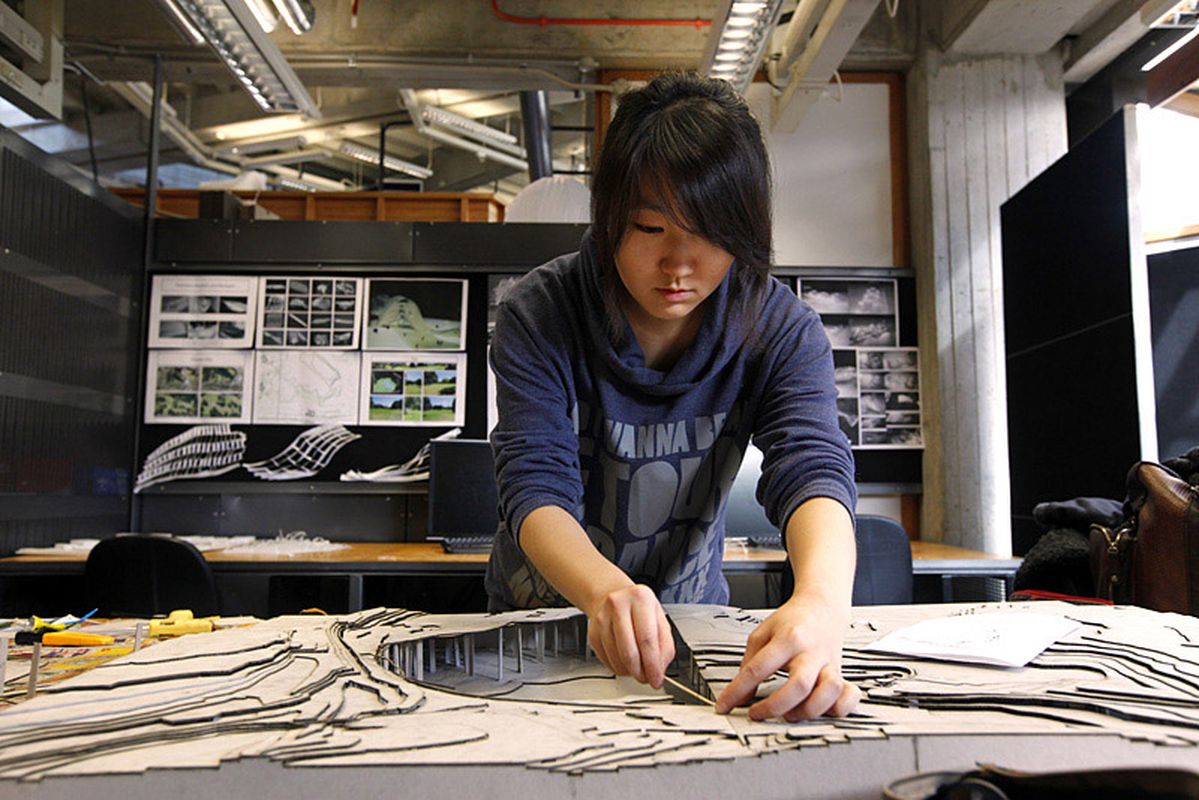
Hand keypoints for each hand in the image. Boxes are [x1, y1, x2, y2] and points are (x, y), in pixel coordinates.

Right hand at [585, 584, 674, 688]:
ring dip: (630, 671)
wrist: (614, 596)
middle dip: (640, 672)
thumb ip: (665, 645)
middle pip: (629, 651)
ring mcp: (602, 619)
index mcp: (640, 598)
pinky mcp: (593, 633)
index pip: (647, 639)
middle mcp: (618, 605)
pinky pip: (606, 660)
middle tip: (647, 678)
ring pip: (617, 659)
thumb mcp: (660, 619)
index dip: (653, 665)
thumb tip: (659, 669)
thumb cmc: (639, 609)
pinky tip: (626, 662)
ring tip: (638, 668)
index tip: (657, 679)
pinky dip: (619, 668)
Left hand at [714, 598, 858, 720]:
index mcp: (788, 638)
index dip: (737, 691)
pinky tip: (821, 711)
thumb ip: (750, 663)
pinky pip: (848, 696)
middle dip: (774, 706)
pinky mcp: (841, 674)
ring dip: (806, 711)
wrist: (822, 608)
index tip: (724, 705)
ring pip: (827, 692)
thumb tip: (740, 695)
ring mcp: (829, 664)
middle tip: (756, 713)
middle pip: (798, 685)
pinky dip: (838, 709)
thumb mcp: (762, 633)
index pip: (758, 669)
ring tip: (789, 714)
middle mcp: (811, 652)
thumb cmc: (792, 622)